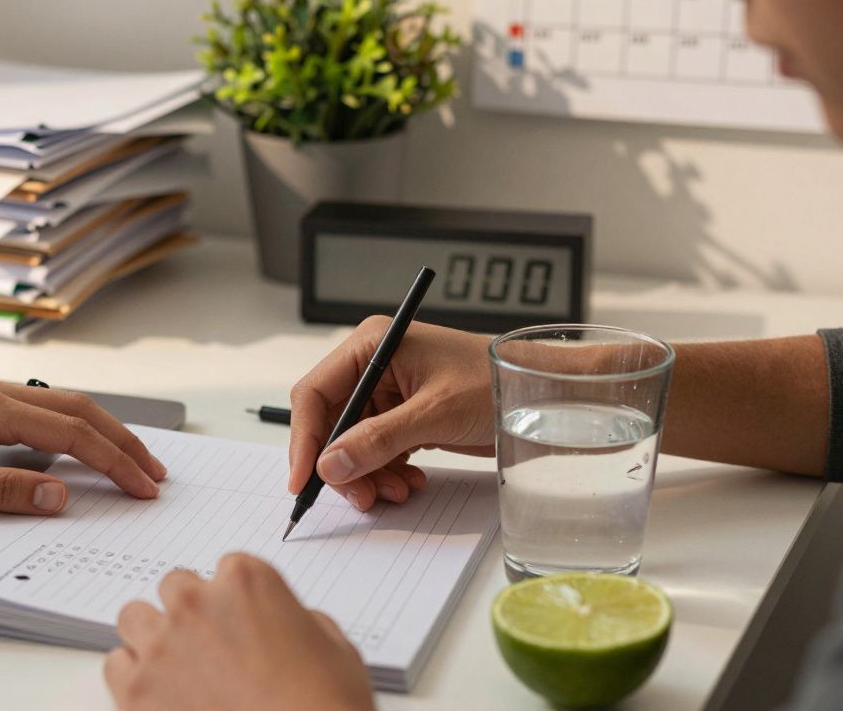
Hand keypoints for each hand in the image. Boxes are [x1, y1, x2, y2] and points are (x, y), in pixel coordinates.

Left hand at [0, 375, 165, 513]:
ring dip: (100, 432)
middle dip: (122, 441)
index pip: (70, 434)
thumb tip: (60, 495)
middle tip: (153, 472)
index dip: (112, 462)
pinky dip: (73, 428)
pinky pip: (40, 409)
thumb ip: (2, 491)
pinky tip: (79, 447)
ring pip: (62, 405)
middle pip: (78, 409)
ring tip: (129, 460)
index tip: (141, 487)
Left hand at [105, 554, 374, 710]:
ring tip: (177, 666)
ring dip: (153, 636)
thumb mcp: (335, 647)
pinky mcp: (136, 692)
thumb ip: (298, 620)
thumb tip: (286, 625)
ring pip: (135, 618)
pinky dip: (132, 676)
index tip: (241, 622)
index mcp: (247, 581)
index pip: (225, 569)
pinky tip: (158, 694)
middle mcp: (198, 604)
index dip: (235, 600)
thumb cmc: (324, 706)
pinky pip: (115, 665)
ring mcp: (162, 646)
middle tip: (210, 645)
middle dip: (191, 612)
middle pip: (175, 587)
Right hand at [289, 318, 495, 509]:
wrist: (538, 394)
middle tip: (361, 496)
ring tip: (398, 490)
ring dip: (368, 474)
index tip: (304, 479)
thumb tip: (331, 464)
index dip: (305, 438)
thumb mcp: (435, 412)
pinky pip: (377, 450)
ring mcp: (388, 393)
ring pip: (353, 443)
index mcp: (373, 345)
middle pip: (331, 424)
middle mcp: (374, 366)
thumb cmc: (495, 382)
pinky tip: (409, 481)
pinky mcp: (403, 416)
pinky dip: (386, 472)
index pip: (316, 393)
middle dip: (343, 464)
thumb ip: (379, 439)